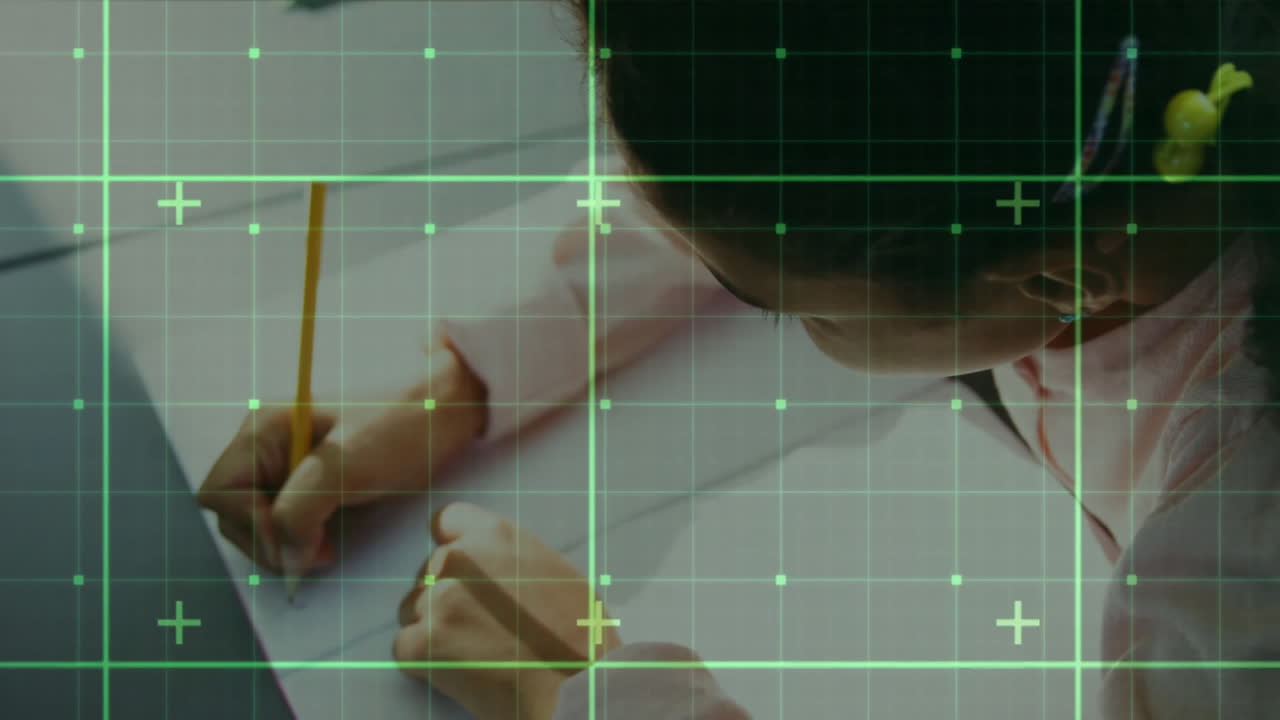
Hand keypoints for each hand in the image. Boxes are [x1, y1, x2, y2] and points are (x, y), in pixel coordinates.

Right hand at [196, 342, 488, 573]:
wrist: (449, 408)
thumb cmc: (403, 425)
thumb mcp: (347, 468)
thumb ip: (300, 512)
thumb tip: (286, 557)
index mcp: (265, 429)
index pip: (220, 494)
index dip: (250, 526)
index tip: (296, 540)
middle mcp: (267, 444)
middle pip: (232, 512)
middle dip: (267, 540)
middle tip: (315, 553)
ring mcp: (287, 462)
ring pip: (256, 520)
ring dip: (283, 542)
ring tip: (325, 547)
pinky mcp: (310, 479)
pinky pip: (284, 519)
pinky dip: (299, 537)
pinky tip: (329, 539)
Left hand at [395, 503, 621, 719]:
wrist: (578, 687)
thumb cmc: (578, 636)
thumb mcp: (552, 571)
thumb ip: (509, 560)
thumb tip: (488, 569)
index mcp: (495, 535)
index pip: (446, 522)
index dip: (452, 549)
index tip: (462, 574)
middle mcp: (460, 559)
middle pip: (428, 572)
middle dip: (444, 598)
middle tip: (478, 629)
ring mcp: (438, 600)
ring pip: (413, 610)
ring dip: (434, 631)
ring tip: (475, 653)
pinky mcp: (423, 642)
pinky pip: (405, 648)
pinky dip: (425, 664)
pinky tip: (463, 671)